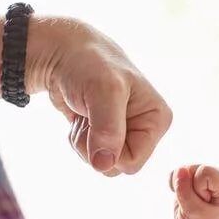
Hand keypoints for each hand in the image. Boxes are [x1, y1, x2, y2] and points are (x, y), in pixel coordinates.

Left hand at [0, 16, 171, 175]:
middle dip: (95, 147)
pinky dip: (79, 139)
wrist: (61, 52)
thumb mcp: (103, 91)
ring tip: (85, 113)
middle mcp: (145, 128)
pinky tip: (80, 116)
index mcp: (157, 119)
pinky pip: (92, 156)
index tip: (98, 122)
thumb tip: (105, 165)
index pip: (133, 162)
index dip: (109, 150)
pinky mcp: (106, 133)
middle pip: (117, 167)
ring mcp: (125, 132)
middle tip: (89, 116)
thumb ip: (108, 129)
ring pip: (103, 163)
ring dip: (84, 143)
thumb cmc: (88, 63)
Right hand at [170, 164, 218, 218]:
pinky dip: (174, 185)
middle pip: (191, 169)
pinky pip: (175, 172)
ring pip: (181, 170)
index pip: (204, 172)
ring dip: (180, 188)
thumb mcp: (193, 212)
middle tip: (197, 205)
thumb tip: (179, 169)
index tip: (204, 204)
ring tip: (191, 202)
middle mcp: (218, 174)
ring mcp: (204, 173)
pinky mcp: (192, 175)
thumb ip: (185, 190)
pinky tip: (182, 196)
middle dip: (188, 189)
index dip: (198, 190)